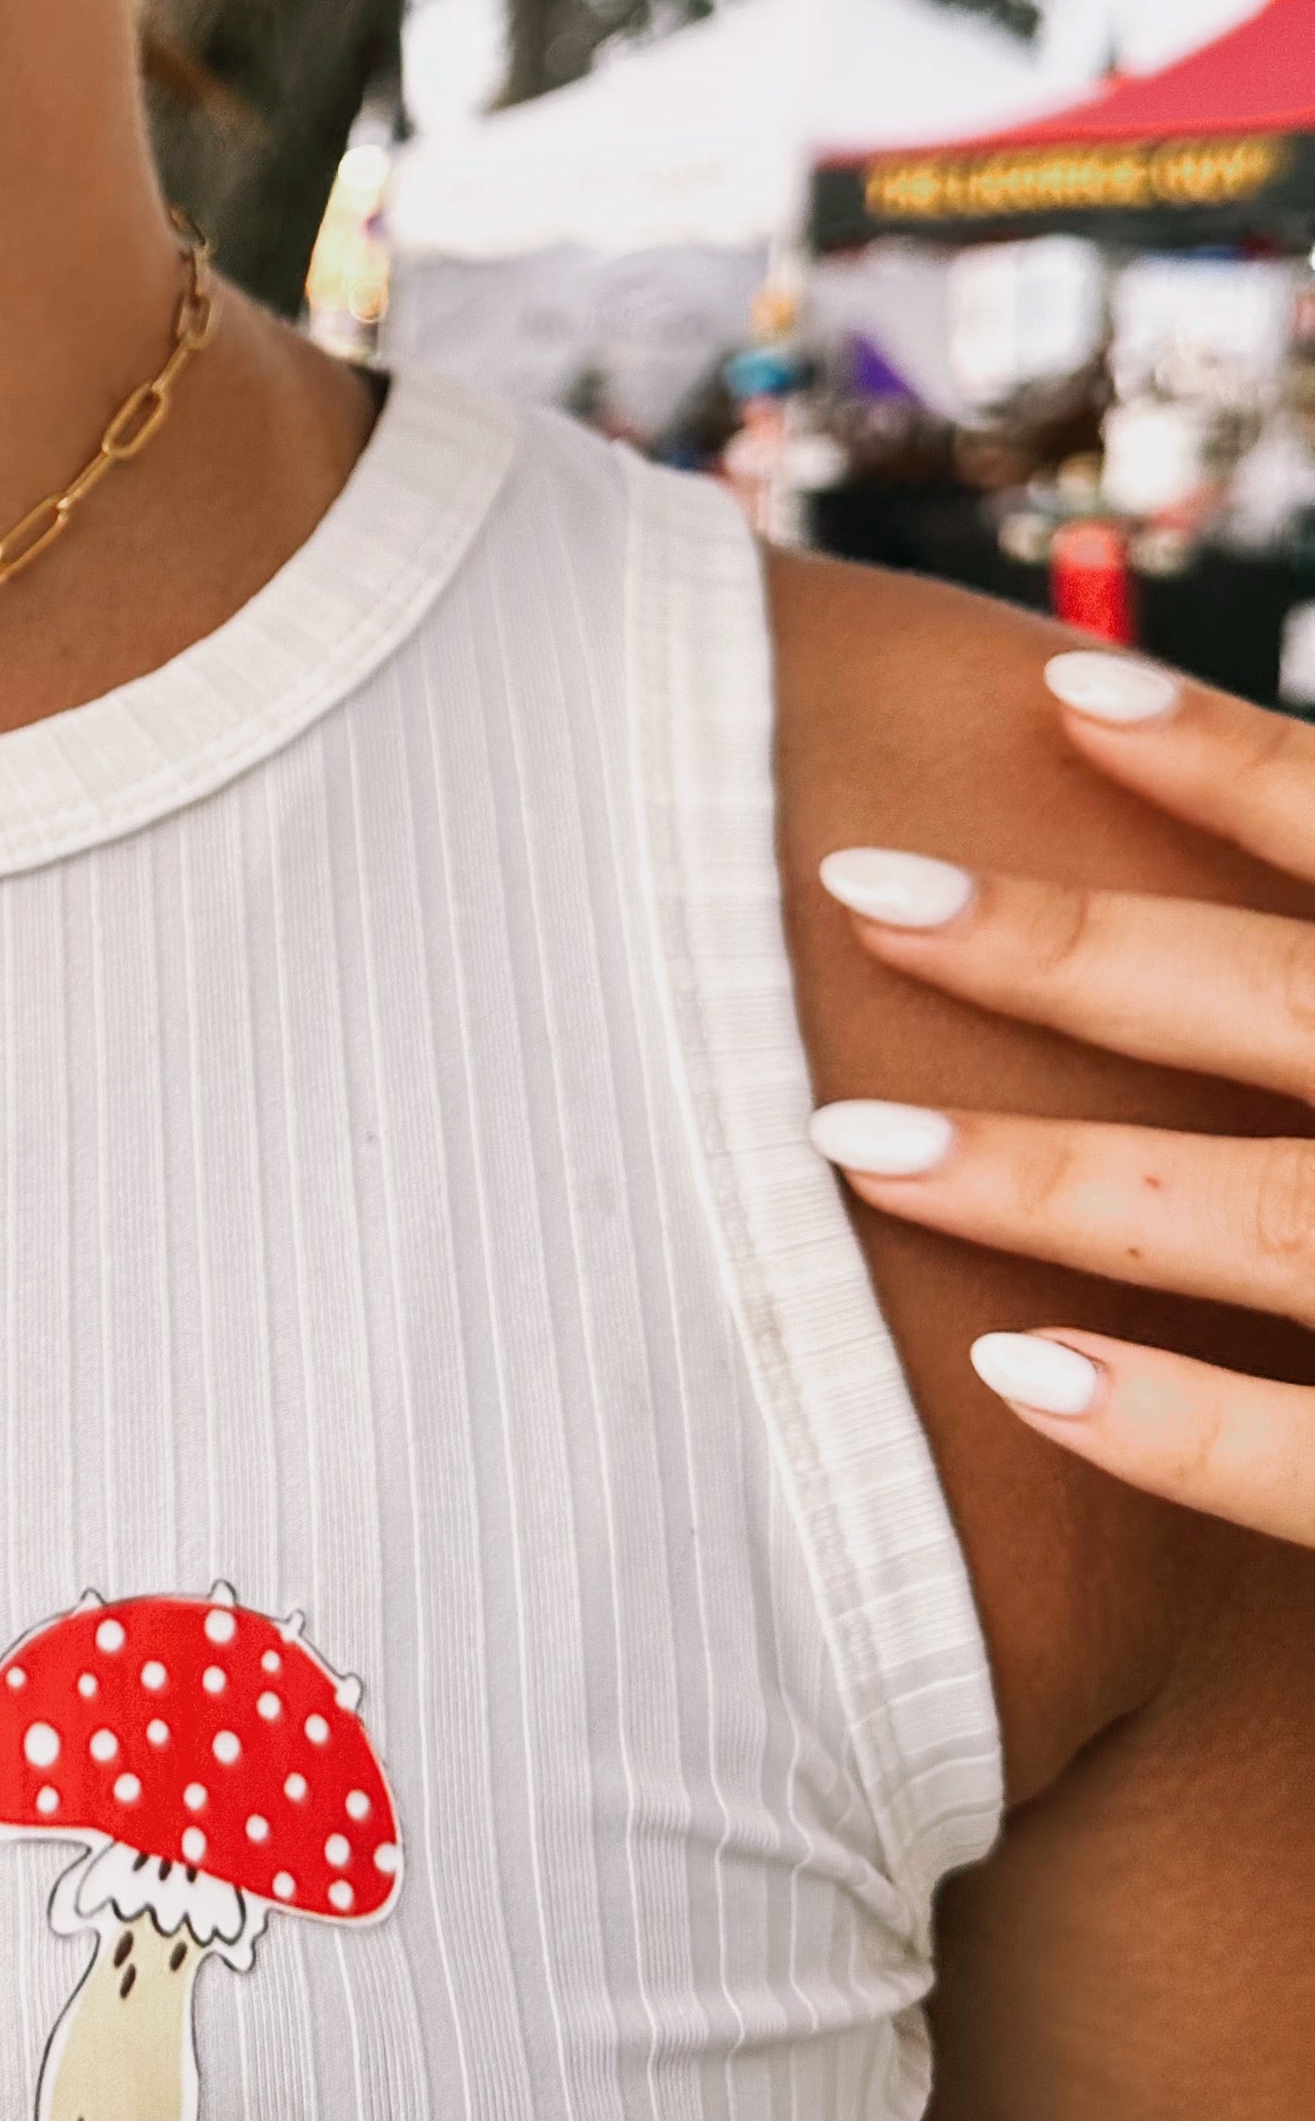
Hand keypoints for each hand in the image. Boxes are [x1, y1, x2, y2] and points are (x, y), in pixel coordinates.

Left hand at [811, 649, 1314, 1548]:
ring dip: (1056, 1185)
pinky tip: (1018, 1377)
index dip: (1231, 764)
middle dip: (1068, 951)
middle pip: (1290, 1006)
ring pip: (1278, 1221)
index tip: (1054, 691)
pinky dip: (1185, 1428)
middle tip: (856, 886)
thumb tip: (1279, 787)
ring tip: (850, 1142)